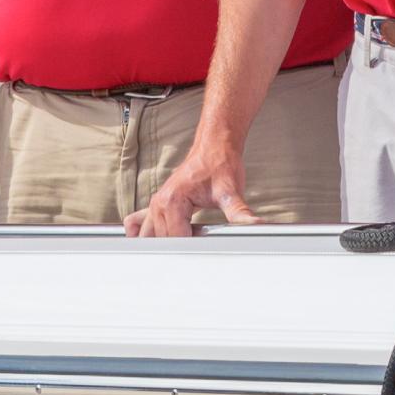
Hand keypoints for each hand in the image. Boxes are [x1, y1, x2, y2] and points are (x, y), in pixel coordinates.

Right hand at [125, 141, 259, 236]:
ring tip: (186, 244)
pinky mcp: (157, 205)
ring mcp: (155, 205)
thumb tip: (255, 226)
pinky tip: (155, 241)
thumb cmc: (220, 164)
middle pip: (164, 242)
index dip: (195, 247)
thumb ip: (240, 212)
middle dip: (182, 247)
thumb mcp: (230, 191)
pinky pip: (140, 225)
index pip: (176, 239)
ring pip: (151, 238)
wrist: (214, 147)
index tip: (208, 246)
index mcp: (172, 200)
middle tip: (203, 243)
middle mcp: (159, 203)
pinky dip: (144, 235)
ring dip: (165, 245)